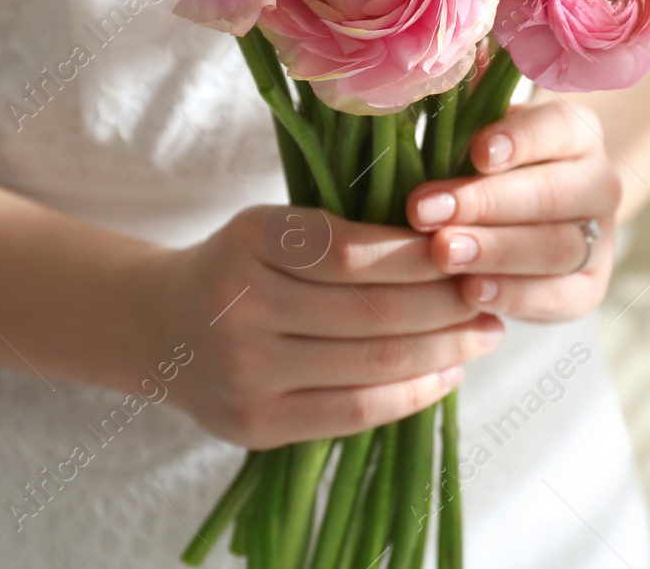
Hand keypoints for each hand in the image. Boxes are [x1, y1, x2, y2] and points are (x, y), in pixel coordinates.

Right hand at [158, 206, 503, 448]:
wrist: (159, 329)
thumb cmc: (241, 267)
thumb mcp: (274, 226)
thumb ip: (342, 232)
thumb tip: (450, 241)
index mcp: (250, 240)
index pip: (355, 250)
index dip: (421, 255)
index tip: (468, 248)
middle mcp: (242, 307)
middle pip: (373, 310)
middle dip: (448, 303)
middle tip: (490, 294)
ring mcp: (246, 372)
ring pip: (371, 363)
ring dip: (444, 349)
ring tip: (483, 333)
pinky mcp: (256, 424)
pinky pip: (353, 411)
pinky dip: (412, 394)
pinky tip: (446, 373)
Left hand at [407, 100, 622, 321]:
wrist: (527, 223)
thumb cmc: (486, 166)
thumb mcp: (477, 126)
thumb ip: (468, 98)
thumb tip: (456, 54)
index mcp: (576, 132)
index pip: (555, 128)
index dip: (517, 140)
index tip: (475, 152)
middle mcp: (599, 182)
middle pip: (552, 193)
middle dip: (485, 203)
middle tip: (425, 211)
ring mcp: (600, 238)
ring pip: (556, 247)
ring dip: (496, 251)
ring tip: (442, 253)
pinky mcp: (588, 288)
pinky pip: (558, 297)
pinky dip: (515, 297)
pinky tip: (472, 293)